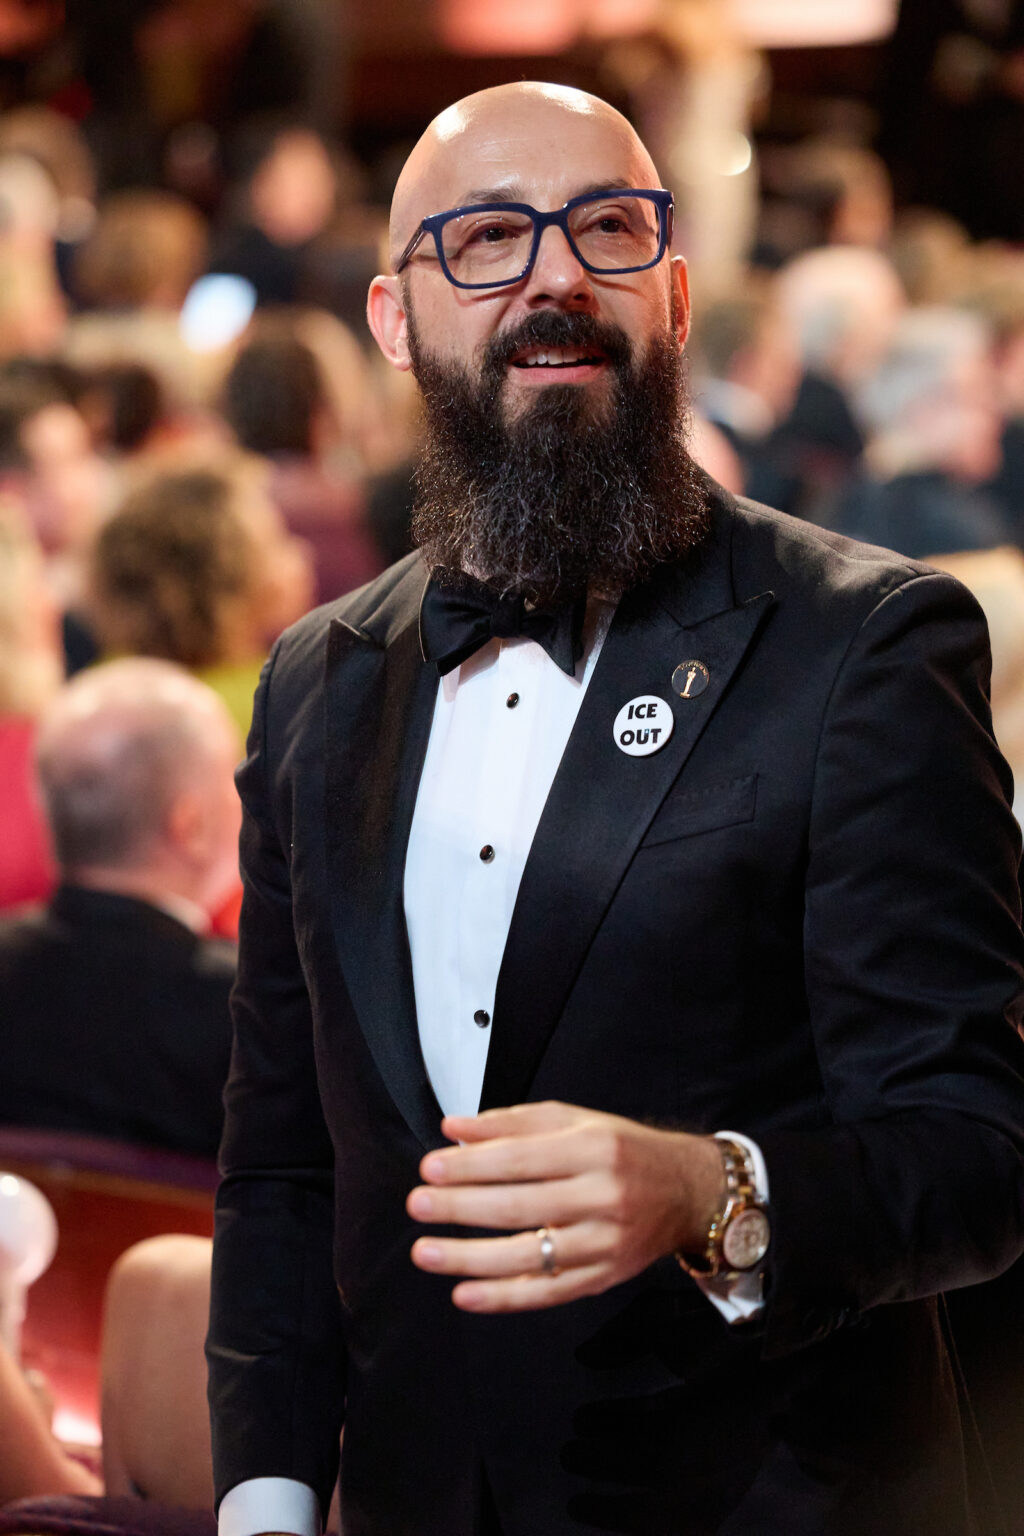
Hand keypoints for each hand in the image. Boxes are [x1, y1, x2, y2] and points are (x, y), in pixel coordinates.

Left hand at [407, 1100, 723, 1311]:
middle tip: (418, 1205)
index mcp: (592, 1149)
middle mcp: (601, 1196)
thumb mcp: (575, 1121)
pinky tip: (465, 1293)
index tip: (430, 1167)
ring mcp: (604, 1243)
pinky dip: (503, 1297)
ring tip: (426, 1252)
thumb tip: (453, 1129)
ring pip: (528, 1255)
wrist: (687, 1191)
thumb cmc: (623, 1151)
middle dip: (460, 1207)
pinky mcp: (603, 1278)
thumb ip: (512, 1123)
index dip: (470, 1165)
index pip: (519, 1159)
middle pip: (519, 1206)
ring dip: (469, 1257)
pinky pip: (547, 1292)